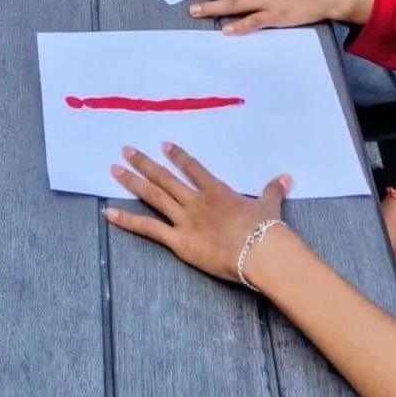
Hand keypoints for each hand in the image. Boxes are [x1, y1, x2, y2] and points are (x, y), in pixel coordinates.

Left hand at [106, 143, 290, 284]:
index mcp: (216, 191)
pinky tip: (109, 214)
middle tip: (125, 149)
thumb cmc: (267, 229)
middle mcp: (196, 201)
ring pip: (153, 196)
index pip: (193, 168)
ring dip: (132, 182)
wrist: (261, 251)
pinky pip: (149, 229)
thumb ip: (273, 189)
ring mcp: (185, 219)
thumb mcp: (270, 205)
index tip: (163, 145)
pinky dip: (128, 221)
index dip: (177, 156)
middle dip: (144, 163)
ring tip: (114, 169)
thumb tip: (286, 177)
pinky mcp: (179, 241)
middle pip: (165, 178)